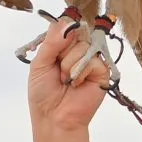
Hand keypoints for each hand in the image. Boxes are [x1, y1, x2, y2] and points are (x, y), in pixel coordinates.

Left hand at [27, 13, 111, 131]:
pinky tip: (76, 84)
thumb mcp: (39, 64)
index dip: (61, 33)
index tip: (53, 48)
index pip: (66, 26)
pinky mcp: (101, 71)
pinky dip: (80, 73)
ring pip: (83, 46)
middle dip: (62, 51)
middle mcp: (78, 50)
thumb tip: (67, 23)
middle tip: (57, 69)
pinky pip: (93, 60)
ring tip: (66, 80)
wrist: (54, 117)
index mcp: (62, 46)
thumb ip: (51, 42)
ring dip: (69, 65)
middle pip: (76, 32)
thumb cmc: (43, 93)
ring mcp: (91, 59)